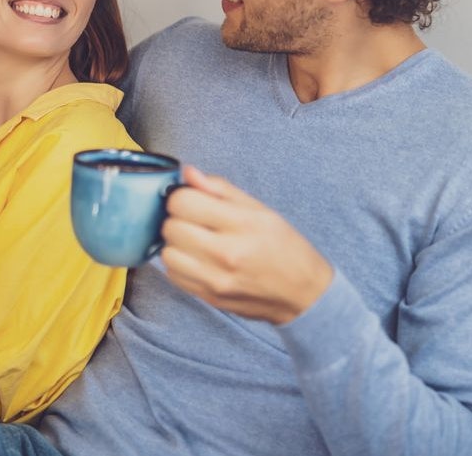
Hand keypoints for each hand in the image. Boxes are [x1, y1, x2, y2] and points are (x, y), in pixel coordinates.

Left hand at [159, 166, 334, 324]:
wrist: (304, 294)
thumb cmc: (285, 248)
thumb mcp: (261, 210)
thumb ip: (220, 189)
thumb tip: (188, 174)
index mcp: (242, 224)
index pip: (182, 202)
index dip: (182, 196)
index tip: (191, 199)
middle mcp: (226, 254)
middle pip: (171, 227)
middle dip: (178, 219)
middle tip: (194, 220)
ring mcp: (216, 279)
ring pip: (167, 253)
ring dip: (176, 243)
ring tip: (195, 241)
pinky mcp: (209, 297)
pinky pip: (173, 276)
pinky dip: (179, 264)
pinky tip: (197, 259)